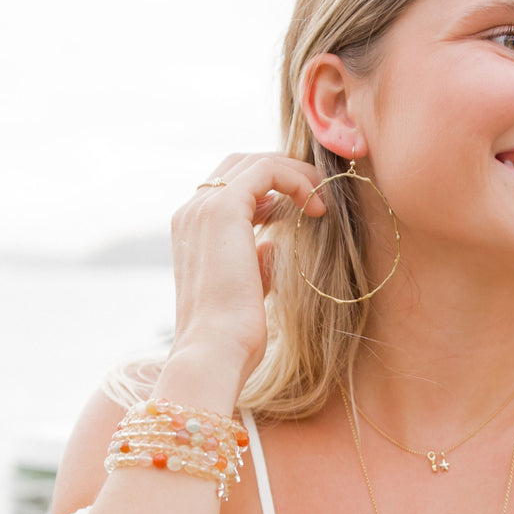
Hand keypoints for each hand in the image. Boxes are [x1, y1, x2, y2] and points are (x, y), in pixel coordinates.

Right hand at [162, 153, 325, 398]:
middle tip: (318, 191)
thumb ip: (256, 262)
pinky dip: (295, 179)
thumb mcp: (248, 290)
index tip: (302, 205)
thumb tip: (271, 245)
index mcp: (191, 231)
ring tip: (322, 196)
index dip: (269, 188)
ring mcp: (204, 208)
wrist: (216, 350)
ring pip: (253, 163)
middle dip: (282, 171)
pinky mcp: (224, 208)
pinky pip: (266, 171)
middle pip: (239, 166)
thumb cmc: (234, 334)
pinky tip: (316, 206)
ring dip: (293, 172)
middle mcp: (191, 213)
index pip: (229, 187)